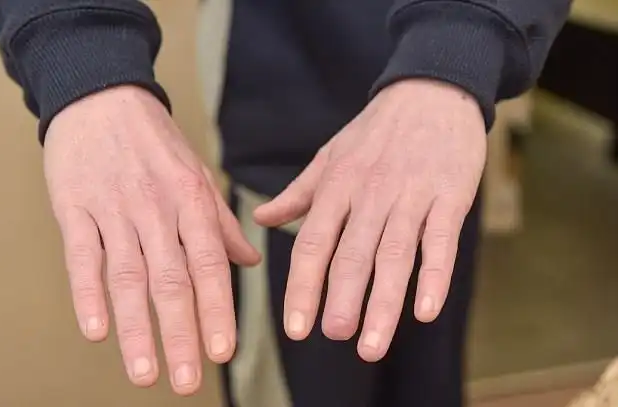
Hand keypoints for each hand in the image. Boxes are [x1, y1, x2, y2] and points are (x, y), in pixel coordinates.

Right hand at [44, 86, 259, 394]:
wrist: (104, 99)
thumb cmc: (157, 144)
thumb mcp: (198, 175)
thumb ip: (222, 223)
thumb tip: (251, 263)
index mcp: (193, 201)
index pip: (209, 263)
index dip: (216, 309)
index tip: (222, 352)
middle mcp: (157, 208)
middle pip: (172, 279)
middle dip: (181, 333)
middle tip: (187, 380)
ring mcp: (115, 208)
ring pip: (129, 275)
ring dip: (137, 328)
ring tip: (145, 372)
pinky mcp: (76, 208)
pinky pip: (82, 255)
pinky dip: (88, 293)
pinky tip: (97, 329)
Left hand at [254, 79, 485, 361]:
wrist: (431, 90)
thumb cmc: (375, 131)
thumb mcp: (329, 157)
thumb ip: (298, 194)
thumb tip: (261, 220)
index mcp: (337, 187)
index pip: (313, 244)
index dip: (303, 286)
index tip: (297, 327)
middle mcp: (370, 194)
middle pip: (353, 254)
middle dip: (342, 299)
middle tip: (333, 337)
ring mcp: (411, 195)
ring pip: (395, 254)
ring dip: (384, 302)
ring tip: (373, 343)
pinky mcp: (450, 195)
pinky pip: (441, 241)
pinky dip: (435, 277)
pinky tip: (426, 311)